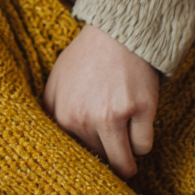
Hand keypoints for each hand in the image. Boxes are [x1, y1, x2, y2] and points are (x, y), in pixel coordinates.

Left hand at [41, 22, 158, 178]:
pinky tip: (138, 126)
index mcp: (63, 114)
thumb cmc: (86, 56)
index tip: (94, 155)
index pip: (76, 156)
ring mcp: (115, 115)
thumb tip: (51, 139)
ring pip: (124, 162)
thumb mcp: (56, 79)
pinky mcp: (141, 109)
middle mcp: (87, 118)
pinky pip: (144, 145)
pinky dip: (143, 141)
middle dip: (107, 154)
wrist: (116, 32)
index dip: (87, 157)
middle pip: (101, 160)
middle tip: (112, 144)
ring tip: (127, 148)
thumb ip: (50, 110)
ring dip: (127, 158)